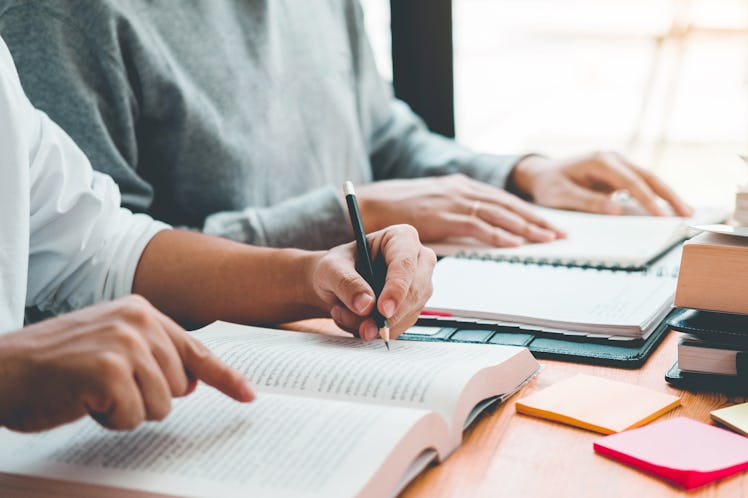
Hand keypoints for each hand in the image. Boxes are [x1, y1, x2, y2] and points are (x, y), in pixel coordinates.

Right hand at [0, 295, 253, 432]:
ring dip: (126, 410)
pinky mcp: (108, 369)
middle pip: (180, 387)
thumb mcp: (111, 348)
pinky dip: (109, 419)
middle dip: (146, 398)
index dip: (225, 378)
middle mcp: (138, 321)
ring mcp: (124, 342)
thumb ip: (155, 358)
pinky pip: (132, 415)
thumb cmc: (55, 366)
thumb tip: (194, 383)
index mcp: (141, 312)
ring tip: (92, 392)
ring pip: (161, 405)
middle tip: (105, 386)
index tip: (249, 395)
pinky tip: (84, 401)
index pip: (196, 351)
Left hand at [309, 224, 435, 340]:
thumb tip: (366, 304)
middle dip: (389, 315)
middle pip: (415, 291)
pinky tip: (355, 321)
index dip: (396, 288)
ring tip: (344, 314)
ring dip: (375, 323)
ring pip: (408, 313)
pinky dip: (377, 330)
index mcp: (401, 238)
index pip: (406, 263)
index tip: (383, 310)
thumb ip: (346, 282)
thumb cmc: (335, 267)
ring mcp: (418, 286)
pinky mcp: (412, 308)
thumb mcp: (330, 268)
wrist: (334, 285)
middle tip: (364, 328)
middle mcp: (417, 260)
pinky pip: (401, 326)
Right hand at [352, 175, 564, 246]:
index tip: (548, 224)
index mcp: (462, 185)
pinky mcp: (443, 215)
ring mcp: (453, 200)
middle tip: (559, 234)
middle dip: (536, 219)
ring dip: (525, 228)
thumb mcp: (435, 205)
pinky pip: (477, 225)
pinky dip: (497, 234)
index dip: (528, 211)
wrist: (372, 203)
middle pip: (507, 204)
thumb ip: (458, 213)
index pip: (503, 199)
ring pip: (498, 214)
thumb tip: (480, 230)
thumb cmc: (400, 208)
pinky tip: (514, 244)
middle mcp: (462, 188)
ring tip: (546, 240)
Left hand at [509, 152, 692, 216]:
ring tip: (685, 212)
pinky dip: (654, 196)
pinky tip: (666, 209)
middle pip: (647, 177)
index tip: (662, 215)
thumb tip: (617, 209)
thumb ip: (588, 202)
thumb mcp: (561, 196)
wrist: (540, 175)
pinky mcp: (618, 174)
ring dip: (666, 195)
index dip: (649, 199)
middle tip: (687, 213)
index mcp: (600, 161)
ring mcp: (617, 165)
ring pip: (647, 180)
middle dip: (669, 195)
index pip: (631, 181)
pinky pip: (640, 185)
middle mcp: (612, 158)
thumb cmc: (548, 185)